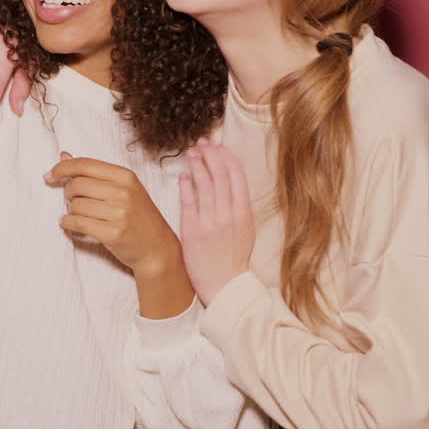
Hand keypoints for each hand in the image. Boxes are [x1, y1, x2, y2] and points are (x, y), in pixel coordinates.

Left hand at [46, 152, 180, 277]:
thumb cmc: (138, 216)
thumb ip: (94, 172)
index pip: (85, 165)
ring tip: (78, 214)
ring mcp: (119, 213)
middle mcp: (123, 192)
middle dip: (67, 192)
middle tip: (71, 200)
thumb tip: (64, 156)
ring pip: (75, 205)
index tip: (50, 175)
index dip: (62, 168)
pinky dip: (68, 223)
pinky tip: (70, 224)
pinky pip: (78, 223)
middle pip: (77, 185)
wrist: (156, 247)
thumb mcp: (123, 188)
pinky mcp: (113, 233)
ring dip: (70, 211)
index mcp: (125, 176)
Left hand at [179, 138, 254, 305]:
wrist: (225, 285)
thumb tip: (231, 184)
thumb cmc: (234, 259)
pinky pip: (188, 201)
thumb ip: (238, 206)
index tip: (218, 146)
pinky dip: (185, 186)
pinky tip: (182, 176)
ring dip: (196, 165)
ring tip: (190, 153)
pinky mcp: (193, 230)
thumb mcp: (245, 229)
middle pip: (219, 173)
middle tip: (202, 143)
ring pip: (204, 184)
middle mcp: (228, 213)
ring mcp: (210, 221)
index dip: (226, 156)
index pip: (236, 174)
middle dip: (210, 154)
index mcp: (244, 211)